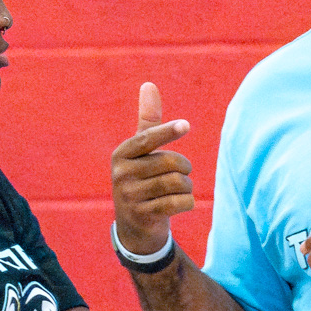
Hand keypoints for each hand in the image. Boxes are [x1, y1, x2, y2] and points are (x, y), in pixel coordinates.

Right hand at [110, 82, 194, 254]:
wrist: (134, 226)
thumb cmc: (143, 179)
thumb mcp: (142, 152)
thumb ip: (149, 121)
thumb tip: (149, 85)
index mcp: (122, 154)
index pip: (147, 139)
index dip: (167, 132)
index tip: (185, 125)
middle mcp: (122, 174)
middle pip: (169, 162)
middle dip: (184, 168)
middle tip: (181, 174)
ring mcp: (130, 196)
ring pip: (177, 183)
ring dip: (187, 186)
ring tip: (179, 190)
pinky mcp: (142, 215)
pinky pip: (178, 203)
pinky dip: (188, 202)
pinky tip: (181, 204)